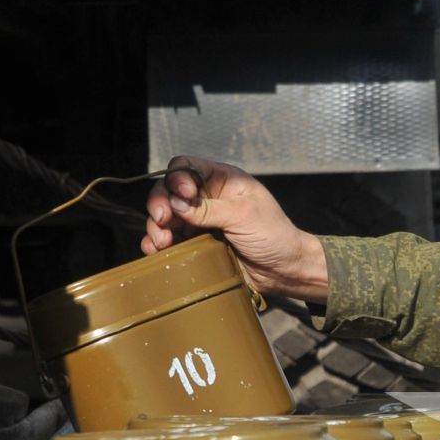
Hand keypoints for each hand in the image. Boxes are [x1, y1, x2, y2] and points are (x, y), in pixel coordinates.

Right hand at [142, 157, 329, 302]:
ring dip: (157, 226)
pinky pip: (172, 239)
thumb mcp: (244, 216)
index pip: (187, 167)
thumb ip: (209, 209)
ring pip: (166, 216)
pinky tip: (154, 250)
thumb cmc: (274, 236)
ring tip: (162, 241)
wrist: (284, 271)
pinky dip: (158, 242)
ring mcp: (201, 221)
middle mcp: (208, 197)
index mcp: (223, 180)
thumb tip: (176, 203)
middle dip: (160, 204)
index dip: (177, 178)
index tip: (183, 195)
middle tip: (163, 220)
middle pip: (170, 191)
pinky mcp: (197, 243)